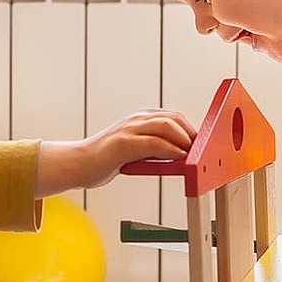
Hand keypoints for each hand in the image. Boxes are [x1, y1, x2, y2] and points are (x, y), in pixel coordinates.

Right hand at [37, 108, 193, 195]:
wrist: (78, 164)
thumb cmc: (104, 160)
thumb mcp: (134, 151)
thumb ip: (152, 150)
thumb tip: (177, 156)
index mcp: (139, 119)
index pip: (173, 117)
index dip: (190, 129)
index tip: (202, 144)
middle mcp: (136, 119)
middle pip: (174, 118)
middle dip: (192, 133)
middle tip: (203, 151)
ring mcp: (130, 129)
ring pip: (167, 126)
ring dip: (185, 139)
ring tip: (194, 154)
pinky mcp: (124, 143)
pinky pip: (155, 143)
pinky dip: (171, 150)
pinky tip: (179, 158)